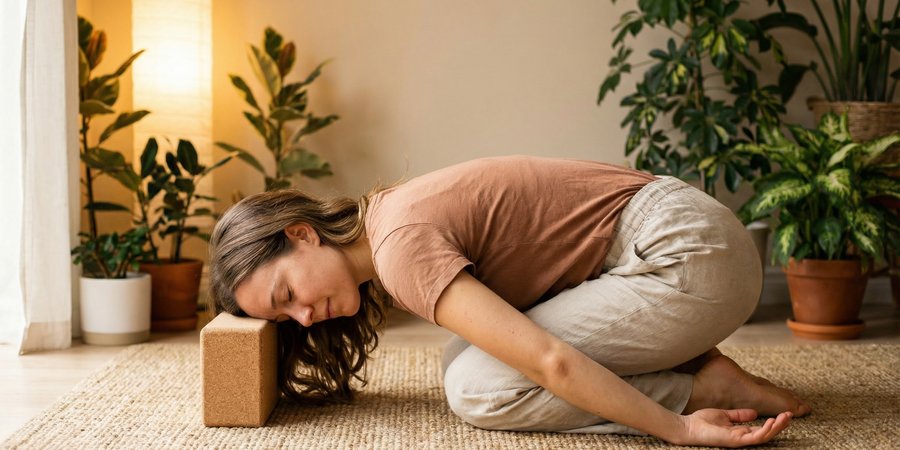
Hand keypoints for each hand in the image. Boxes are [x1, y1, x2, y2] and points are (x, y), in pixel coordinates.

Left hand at [674, 408, 792, 447]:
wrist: (688, 427)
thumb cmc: (703, 422)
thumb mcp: (724, 415)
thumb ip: (738, 415)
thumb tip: (754, 412)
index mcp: (741, 431)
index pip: (762, 428)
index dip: (774, 421)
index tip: (784, 412)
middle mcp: (743, 437)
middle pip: (767, 433)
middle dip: (780, 425)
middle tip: (791, 414)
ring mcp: (740, 440)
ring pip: (764, 436)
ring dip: (777, 428)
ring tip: (786, 417)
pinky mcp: (735, 440)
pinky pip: (754, 437)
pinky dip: (764, 431)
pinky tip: (771, 422)